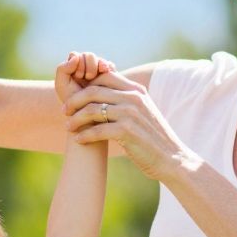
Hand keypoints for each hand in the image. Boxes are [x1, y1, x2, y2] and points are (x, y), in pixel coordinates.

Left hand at [54, 50, 113, 109]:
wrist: (89, 117)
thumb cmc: (72, 103)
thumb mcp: (62, 86)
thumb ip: (62, 69)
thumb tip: (76, 56)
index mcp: (72, 69)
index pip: (75, 55)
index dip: (78, 62)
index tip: (79, 76)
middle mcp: (84, 70)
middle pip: (88, 55)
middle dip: (89, 64)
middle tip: (89, 77)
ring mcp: (97, 73)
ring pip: (99, 60)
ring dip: (98, 65)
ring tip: (99, 75)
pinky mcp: (109, 77)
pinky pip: (109, 65)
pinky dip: (108, 66)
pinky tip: (107, 71)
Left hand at [64, 71, 196, 185]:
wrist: (172, 159)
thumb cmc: (153, 138)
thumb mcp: (143, 112)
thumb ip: (127, 101)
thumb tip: (106, 95)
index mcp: (137, 90)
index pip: (104, 77)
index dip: (85, 84)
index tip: (75, 96)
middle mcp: (133, 98)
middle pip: (93, 91)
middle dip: (75, 101)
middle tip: (64, 111)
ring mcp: (130, 114)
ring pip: (92, 110)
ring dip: (76, 119)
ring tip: (68, 127)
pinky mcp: (127, 132)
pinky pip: (97, 130)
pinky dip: (84, 135)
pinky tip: (78, 140)